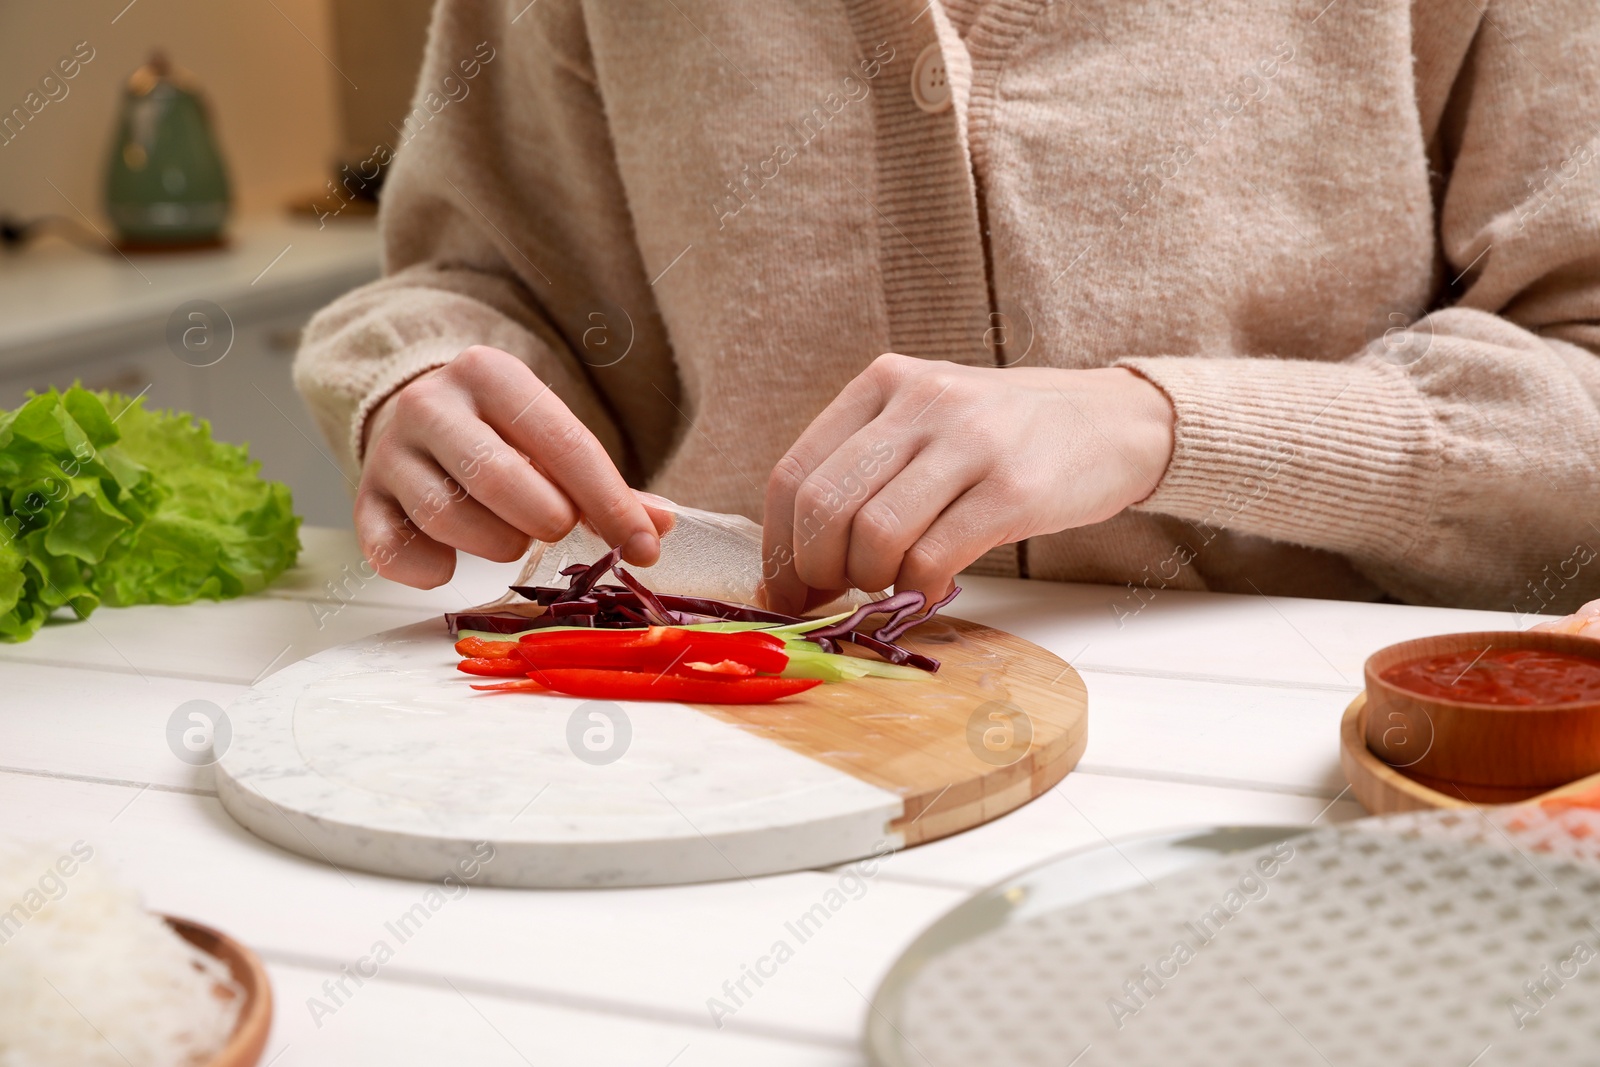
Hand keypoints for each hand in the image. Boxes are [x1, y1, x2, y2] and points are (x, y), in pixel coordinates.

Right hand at [356, 345, 666, 587]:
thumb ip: (603, 486)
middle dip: (545, 520)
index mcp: (490, 374)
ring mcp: (390, 452)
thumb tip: (659, 527)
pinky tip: (451, 561)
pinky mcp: (363, 501)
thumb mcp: (550, 440)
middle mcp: (431, 404)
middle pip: (498, 477)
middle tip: (555, 529)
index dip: (609, 503)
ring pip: (447, 517)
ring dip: (495, 546)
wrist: (413, 421)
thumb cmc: (501, 437)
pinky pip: (393, 553)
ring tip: (508, 538)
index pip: (561, 442)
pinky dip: (431, 570)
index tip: (644, 548)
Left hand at [760, 354, 1173, 612]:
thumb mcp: (926, 420)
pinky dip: (918, 590)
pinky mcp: (1013, 489)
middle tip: (834, 597)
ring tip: (890, 585)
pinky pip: (933, 557)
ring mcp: (969, 442)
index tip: (783, 590)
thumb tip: (794, 560)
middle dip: (815, 571)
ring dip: (870, 581)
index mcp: (884, 382)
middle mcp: (921, 401)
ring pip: (874, 535)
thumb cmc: (1006, 435)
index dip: (777, 547)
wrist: (1114, 422)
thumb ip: (864, 466)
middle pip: (823, 507)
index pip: (794, 473)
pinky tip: (929, 589)